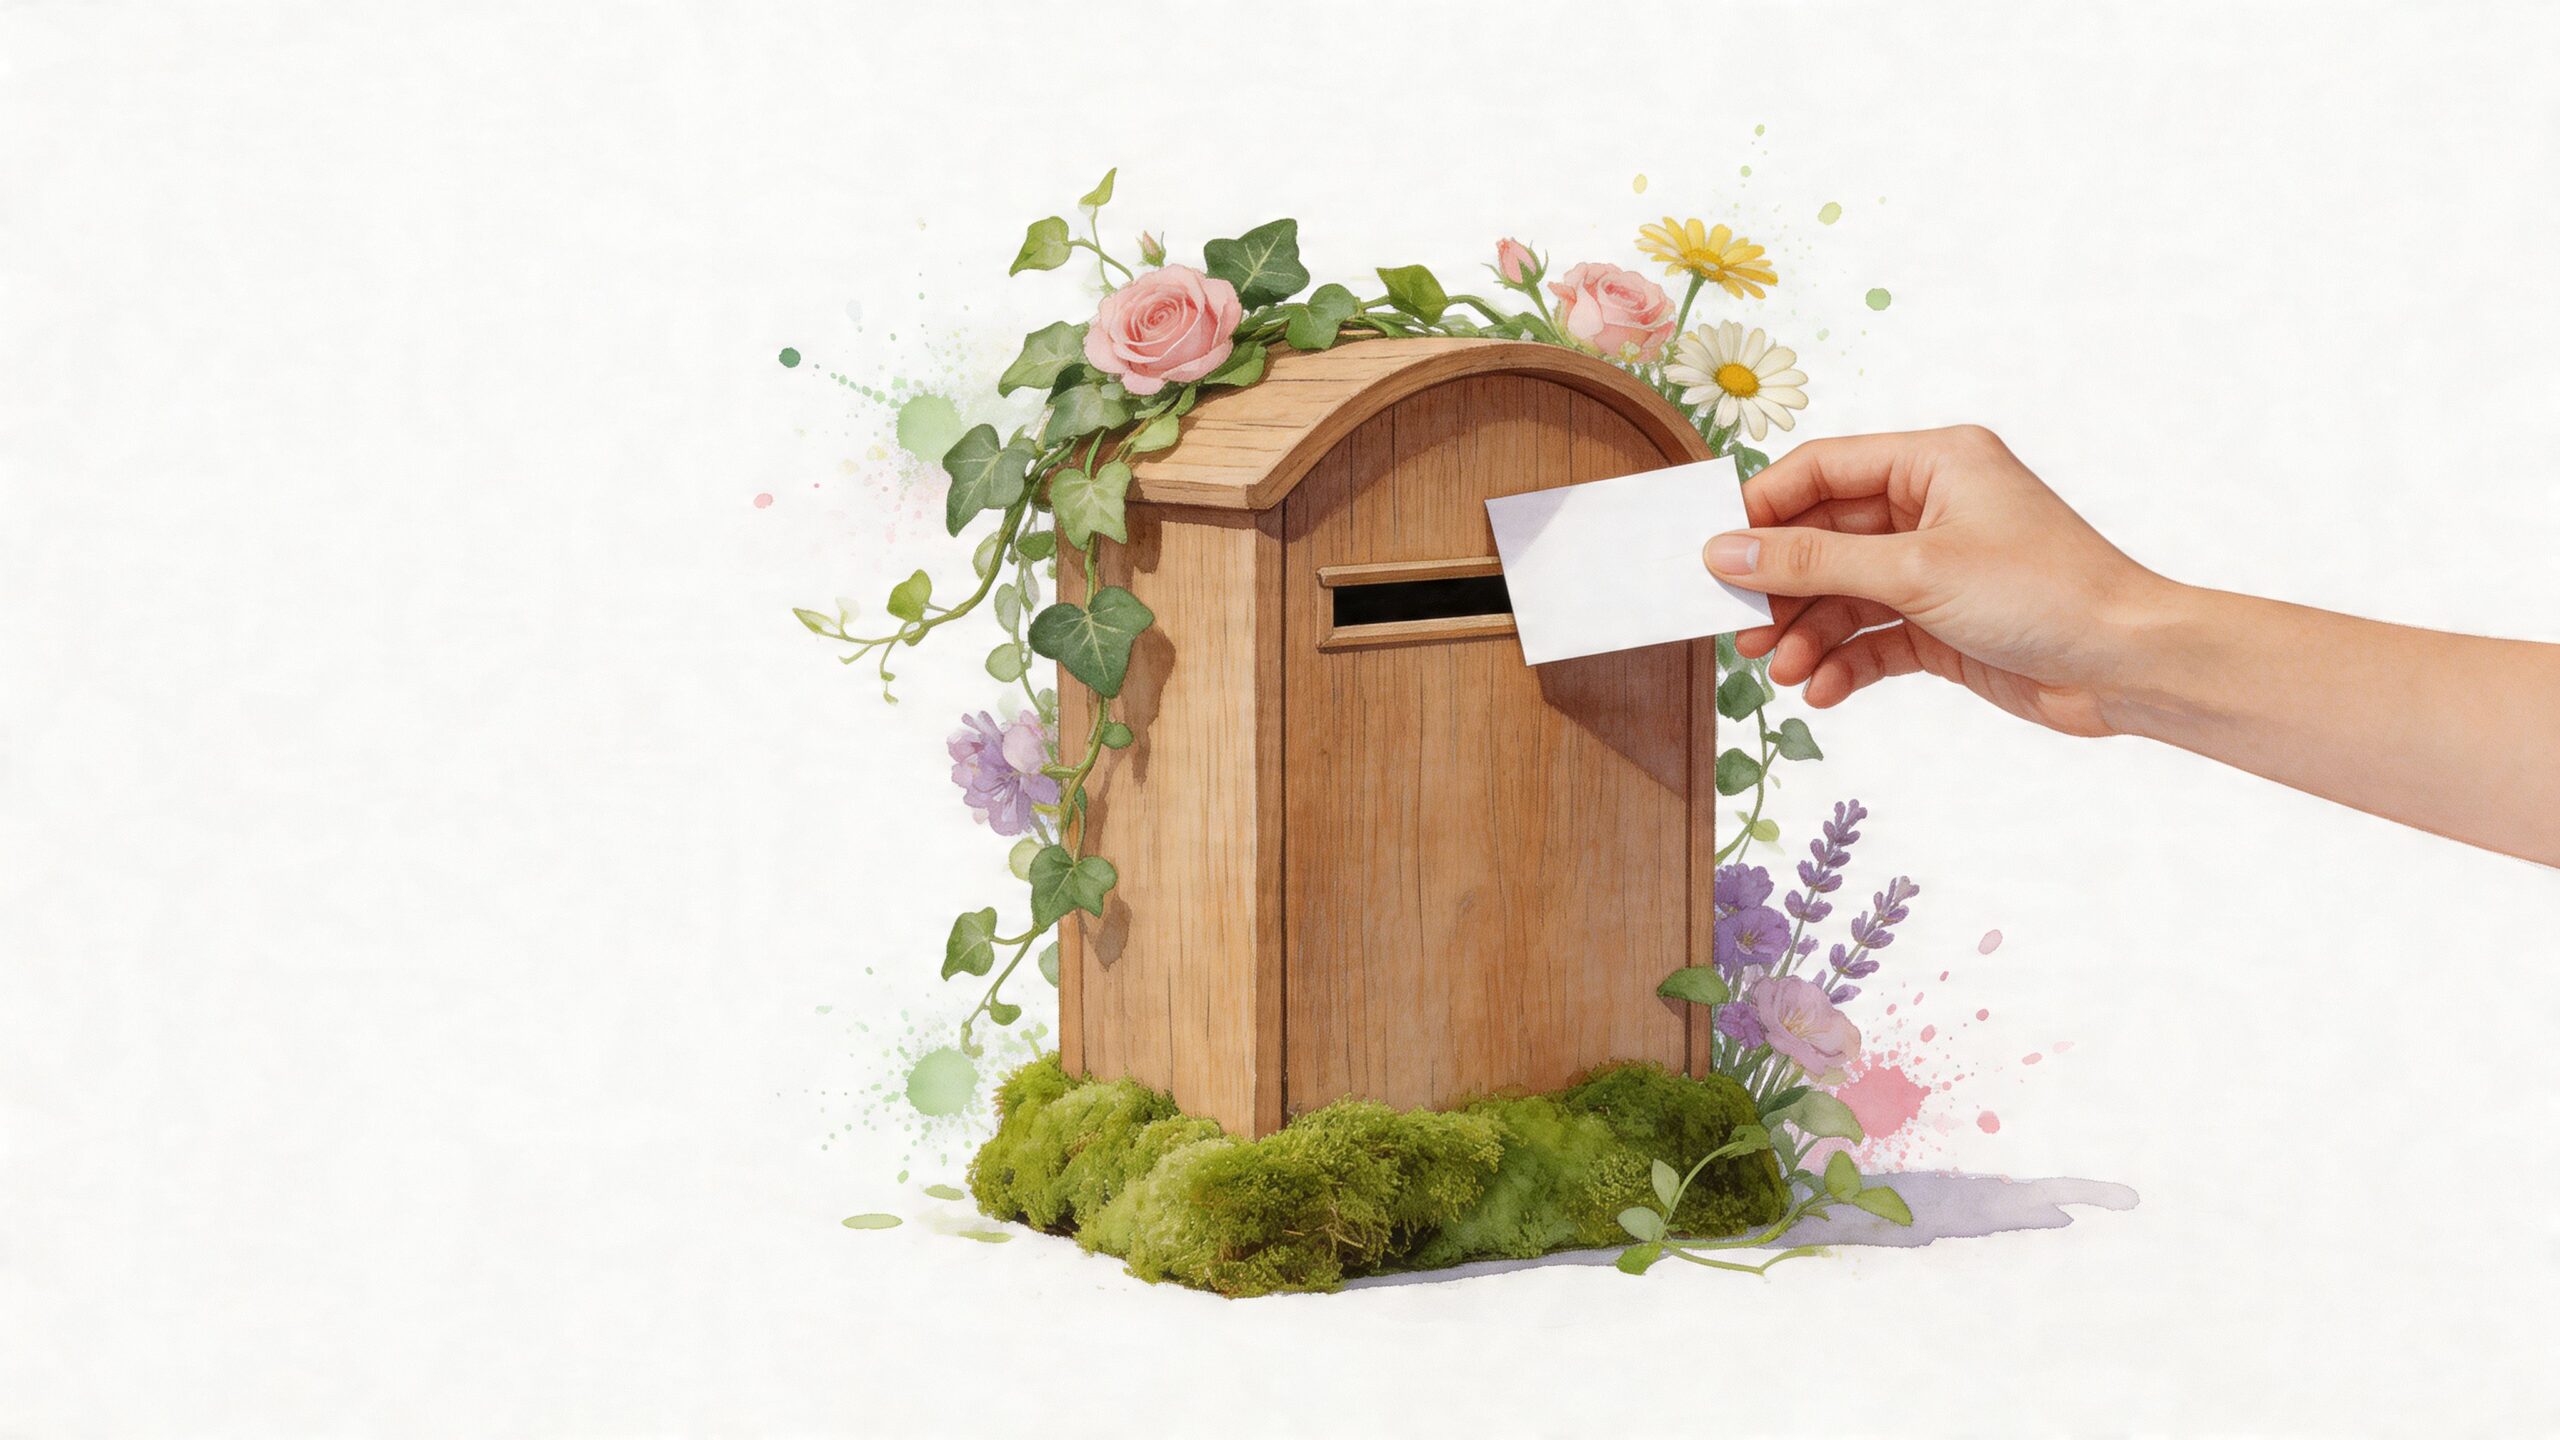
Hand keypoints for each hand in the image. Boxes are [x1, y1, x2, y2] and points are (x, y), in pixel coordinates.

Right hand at [1705, 425, 2171, 737]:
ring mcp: (1937, 568)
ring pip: (1842, 593)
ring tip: (1781, 669)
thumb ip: (1813, 561)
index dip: (1764, 508)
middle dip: (1782, 585)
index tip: (1717, 552)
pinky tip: (1822, 689)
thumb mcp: (1915, 571)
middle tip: (1740, 625)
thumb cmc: (2046, 593)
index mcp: (1935, 463)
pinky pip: (1870, 637)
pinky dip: (1842, 662)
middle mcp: (1933, 508)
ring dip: (1806, 632)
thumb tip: (1726, 549)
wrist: (2128, 667)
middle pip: (1824, 537)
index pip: (1823, 469)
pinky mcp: (1942, 624)